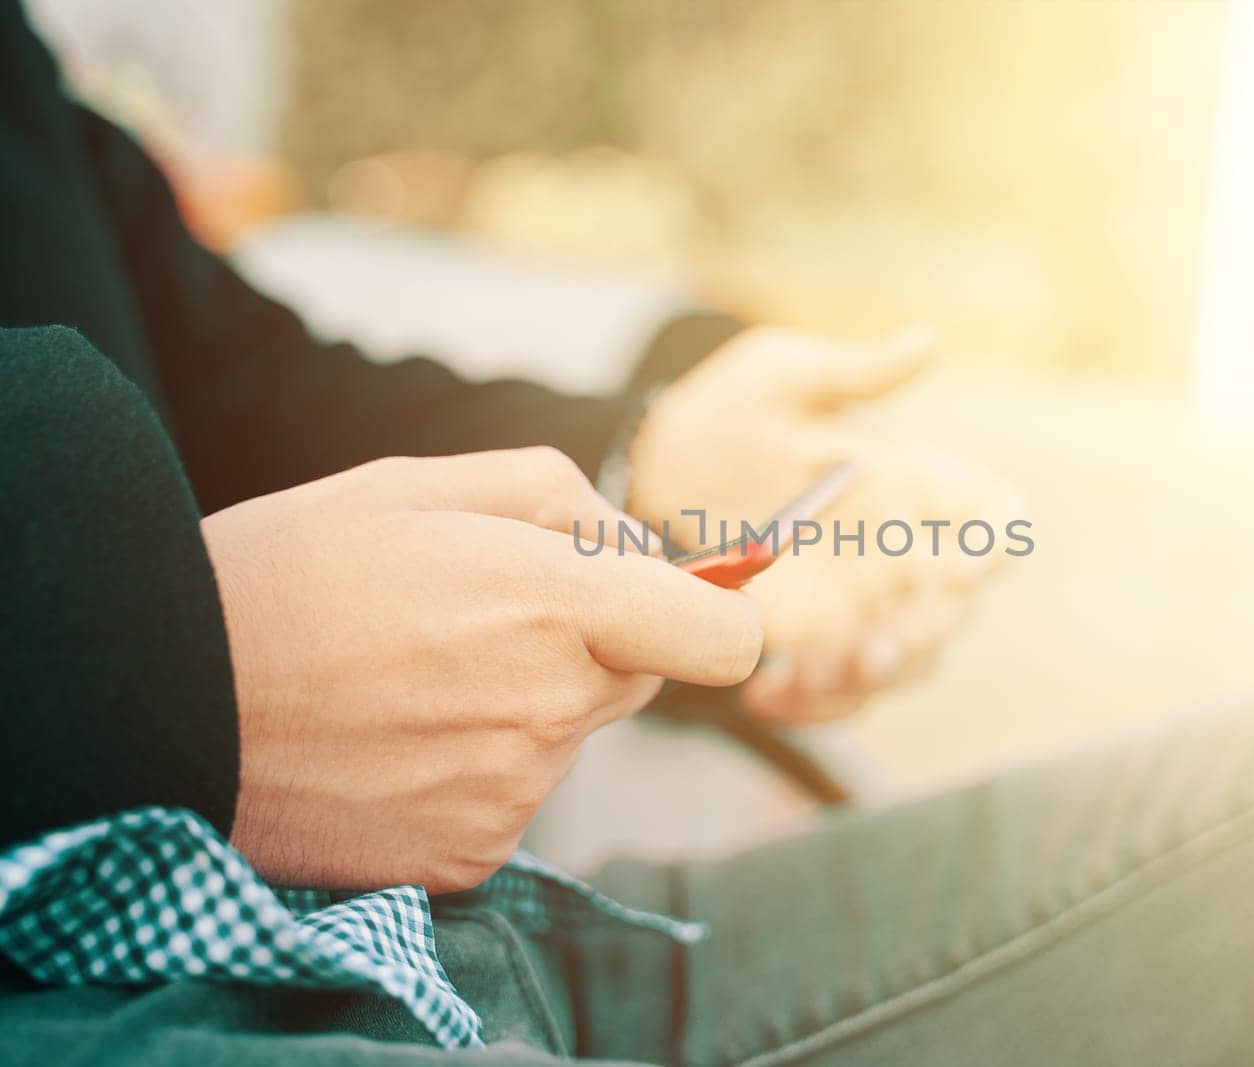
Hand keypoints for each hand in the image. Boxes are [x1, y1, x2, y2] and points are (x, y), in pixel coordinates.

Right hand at [202, 448, 760, 891]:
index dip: (715, 615)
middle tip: (481, 617)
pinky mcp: (467, 854)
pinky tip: (390, 741)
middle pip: (639, 677)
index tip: (681, 603)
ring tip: (408, 678)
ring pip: (567, 735)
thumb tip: (642, 546)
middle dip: (590, 642)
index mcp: (556, 604)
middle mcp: (550, 708)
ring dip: (521, 704)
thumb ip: (563, 498)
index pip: (725, 639)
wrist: (163, 696)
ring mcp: (510, 793)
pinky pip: (511, 800)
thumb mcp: (423, 484)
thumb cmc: (293, 571)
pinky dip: (470, 771)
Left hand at [628, 327, 1016, 722]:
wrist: (658, 465)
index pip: (990, 515)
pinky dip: (808, 706)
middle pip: (949, 610)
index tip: (970, 562)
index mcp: (915, 482)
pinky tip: (763, 696)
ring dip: (866, 684)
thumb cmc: (732, 405)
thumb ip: (850, 370)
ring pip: (899, 665)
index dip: (996, 541)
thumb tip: (924, 342)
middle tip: (875, 652)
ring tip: (809, 683)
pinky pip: (834, 692)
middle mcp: (903, 550)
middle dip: (922, 636)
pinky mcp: (812, 640)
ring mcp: (862, 602)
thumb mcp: (779, 372)